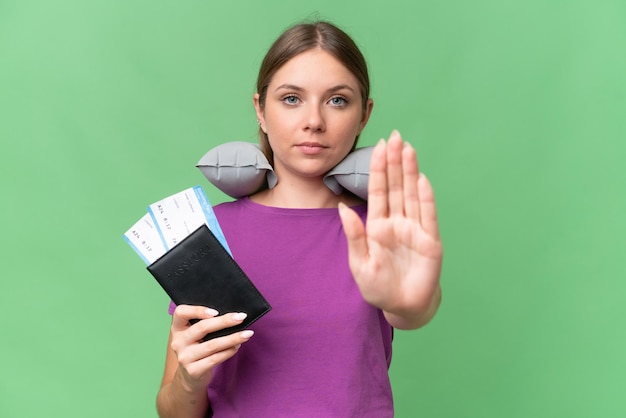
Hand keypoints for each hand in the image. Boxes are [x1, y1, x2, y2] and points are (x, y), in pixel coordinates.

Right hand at [169, 305, 253, 389]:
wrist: (189, 377)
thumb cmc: (196, 348)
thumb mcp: (193, 335)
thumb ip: (204, 324)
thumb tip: (231, 315)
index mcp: (177, 328)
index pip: (180, 312)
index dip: (197, 310)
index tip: (216, 311)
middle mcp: (178, 342)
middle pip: (202, 327)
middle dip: (225, 321)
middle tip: (242, 317)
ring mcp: (185, 357)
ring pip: (212, 345)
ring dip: (232, 338)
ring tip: (246, 334)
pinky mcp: (194, 371)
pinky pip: (215, 359)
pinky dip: (229, 351)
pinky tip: (237, 346)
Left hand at [339, 130, 442, 328]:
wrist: (403, 307)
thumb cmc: (379, 288)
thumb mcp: (360, 264)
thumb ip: (354, 236)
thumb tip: (341, 208)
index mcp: (377, 226)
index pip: (378, 192)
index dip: (378, 169)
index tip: (379, 146)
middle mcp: (397, 223)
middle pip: (396, 187)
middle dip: (395, 162)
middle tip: (395, 136)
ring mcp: (414, 230)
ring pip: (411, 195)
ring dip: (410, 172)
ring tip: (408, 149)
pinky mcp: (430, 241)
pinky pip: (427, 216)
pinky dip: (425, 198)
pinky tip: (422, 179)